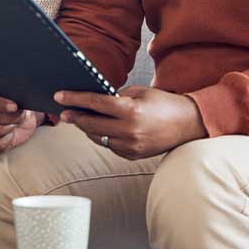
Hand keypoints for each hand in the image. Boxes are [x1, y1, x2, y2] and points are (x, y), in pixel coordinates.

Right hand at [0, 87, 43, 153]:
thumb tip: (14, 101)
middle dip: (10, 117)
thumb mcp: (13, 95)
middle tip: (21, 115)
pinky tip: (10, 134)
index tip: (13, 106)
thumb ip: (9, 94)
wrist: (21, 120)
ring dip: (11, 127)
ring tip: (15, 123)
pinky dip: (8, 139)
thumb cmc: (14, 105)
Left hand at [55, 86, 208, 159]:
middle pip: (92, 124)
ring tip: (79, 118)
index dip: (75, 99)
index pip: (95, 104)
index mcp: (131, 111)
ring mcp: (131, 146)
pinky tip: (99, 128)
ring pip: (98, 138)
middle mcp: (130, 131)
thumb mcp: (139, 92)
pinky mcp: (133, 156)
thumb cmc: (164, 103)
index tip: (59, 96)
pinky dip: (103, 137)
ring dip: (87, 128)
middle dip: (76, 116)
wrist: (190, 124)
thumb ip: (116, 95)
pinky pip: (110, 146)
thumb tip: (93, 99)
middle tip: (64, 110)